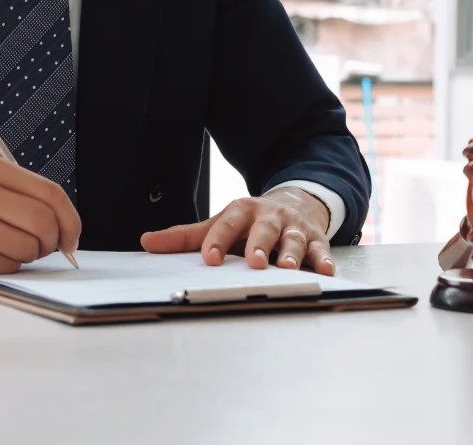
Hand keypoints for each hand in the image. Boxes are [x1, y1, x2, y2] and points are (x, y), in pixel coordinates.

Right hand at [0, 155, 80, 280]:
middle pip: (44, 222)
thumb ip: (23, 198)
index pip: (51, 193)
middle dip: (50, 243)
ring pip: (27, 248)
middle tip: (40, 248)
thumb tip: (68, 228)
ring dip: (25, 256)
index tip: (72, 240)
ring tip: (3, 248)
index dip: (71, 221)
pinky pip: (5, 265)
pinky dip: (4, 265)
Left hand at [140, 187, 335, 275]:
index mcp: (242, 211)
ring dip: (292, 253)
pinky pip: (321, 250)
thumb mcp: (220, 223)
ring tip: (289, 268)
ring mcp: (294, 228)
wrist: (295, 203)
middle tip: (254, 262)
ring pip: (294, 240)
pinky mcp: (316, 239)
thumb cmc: (251, 221)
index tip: (209, 258)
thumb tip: (147, 242)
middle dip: (260, 245)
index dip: (217, 240)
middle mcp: (269, 217)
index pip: (227, 224)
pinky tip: (325, 270)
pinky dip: (324, 260)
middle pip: (264, 229)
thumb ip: (186, 237)